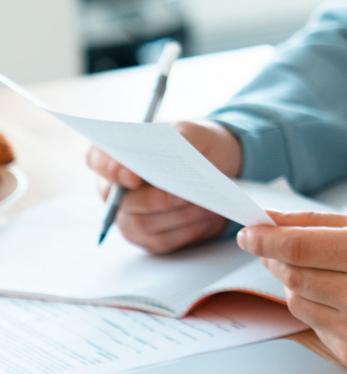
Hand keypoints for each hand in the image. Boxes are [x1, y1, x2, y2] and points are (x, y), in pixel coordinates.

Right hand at [88, 119, 242, 253]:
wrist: (222, 169)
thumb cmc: (199, 146)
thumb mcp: (196, 133)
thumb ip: (182, 136)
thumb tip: (172, 150)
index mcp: (118, 156)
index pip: (97, 159)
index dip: (110, 169)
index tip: (134, 175)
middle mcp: (116, 190)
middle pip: (122, 201)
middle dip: (155, 198)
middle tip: (182, 194)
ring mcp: (130, 216)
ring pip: (143, 223)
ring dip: (177, 214)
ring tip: (204, 202)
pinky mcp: (150, 238)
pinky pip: (162, 240)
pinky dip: (187, 228)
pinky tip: (207, 216)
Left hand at [238, 211, 346, 367]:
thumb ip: (317, 223)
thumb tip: (270, 221)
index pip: (296, 249)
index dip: (265, 240)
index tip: (248, 233)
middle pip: (292, 276)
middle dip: (278, 259)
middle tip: (280, 248)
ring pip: (296, 303)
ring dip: (298, 285)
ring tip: (327, 274)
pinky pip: (314, 327)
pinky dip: (317, 310)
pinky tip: (344, 299)